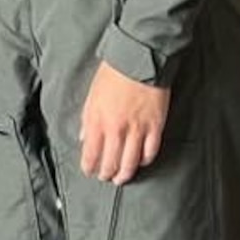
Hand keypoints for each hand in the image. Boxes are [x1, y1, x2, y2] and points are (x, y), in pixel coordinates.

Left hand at [78, 62, 169, 184]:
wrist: (138, 61)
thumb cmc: (112, 75)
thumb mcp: (91, 96)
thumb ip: (87, 119)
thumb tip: (83, 137)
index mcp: (97, 121)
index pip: (91, 153)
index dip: (90, 166)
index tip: (89, 171)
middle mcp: (116, 129)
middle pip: (111, 161)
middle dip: (106, 173)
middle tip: (105, 178)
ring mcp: (137, 129)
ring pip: (130, 161)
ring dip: (125, 173)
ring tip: (121, 178)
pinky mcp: (155, 126)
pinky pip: (150, 151)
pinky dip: (145, 160)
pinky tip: (141, 163)